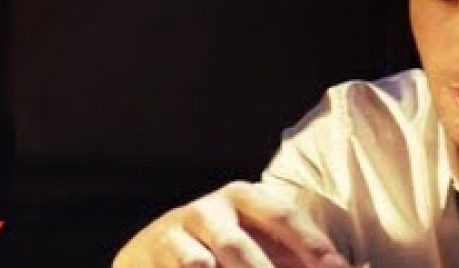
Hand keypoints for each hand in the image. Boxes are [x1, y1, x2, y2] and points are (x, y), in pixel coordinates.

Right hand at [113, 181, 349, 267]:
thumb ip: (303, 259)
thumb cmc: (228, 250)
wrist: (155, 252)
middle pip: (238, 248)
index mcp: (242, 197)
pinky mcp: (148, 257)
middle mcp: (207, 211)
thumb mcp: (262, 243)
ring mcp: (173, 235)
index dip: (310, 245)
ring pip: (199, 265)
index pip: (281, 214)